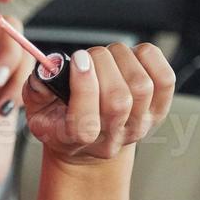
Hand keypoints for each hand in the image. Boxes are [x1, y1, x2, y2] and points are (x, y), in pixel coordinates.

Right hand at [23, 43, 174, 165]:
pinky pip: (164, 79)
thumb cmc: (61, 120)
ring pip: (141, 86)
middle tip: (88, 57)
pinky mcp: (158, 110)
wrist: (90, 142)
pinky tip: (131, 57)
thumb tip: (47, 69)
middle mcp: (112, 136)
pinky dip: (148, 59)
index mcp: (76, 140)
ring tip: (107, 57)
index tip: (77, 62)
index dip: (84, 87)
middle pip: (118, 100)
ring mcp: (139, 125)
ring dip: (121, 58)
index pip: (86, 124)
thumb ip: (35, 90)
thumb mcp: (37, 110)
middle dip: (102, 64)